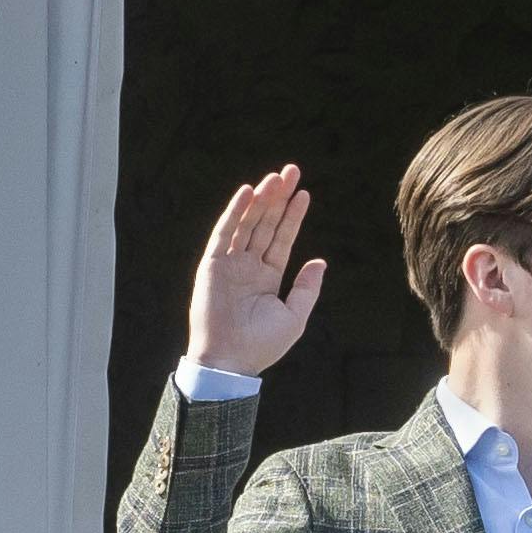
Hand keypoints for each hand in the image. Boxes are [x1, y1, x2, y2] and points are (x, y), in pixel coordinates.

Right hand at [181, 164, 327, 379]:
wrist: (231, 361)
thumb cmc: (262, 345)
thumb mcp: (294, 316)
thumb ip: (307, 287)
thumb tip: (320, 261)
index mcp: (268, 277)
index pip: (282, 238)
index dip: (293, 216)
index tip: (304, 193)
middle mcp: (248, 266)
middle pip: (265, 224)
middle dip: (278, 198)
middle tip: (291, 171)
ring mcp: (229, 264)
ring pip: (247, 223)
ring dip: (260, 199)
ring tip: (275, 177)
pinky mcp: (212, 265)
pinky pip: (224, 233)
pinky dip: (234, 212)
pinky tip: (247, 193)